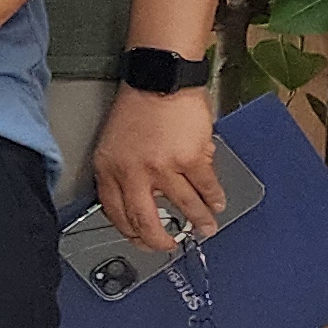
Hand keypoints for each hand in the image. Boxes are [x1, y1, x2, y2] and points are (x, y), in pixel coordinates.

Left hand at [90, 87, 225, 252]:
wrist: (159, 81)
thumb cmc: (137, 109)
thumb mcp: (113, 145)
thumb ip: (122, 175)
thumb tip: (139, 203)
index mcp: (109, 170)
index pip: (115, 213)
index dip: (131, 232)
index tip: (142, 240)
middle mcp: (134, 173)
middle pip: (146, 222)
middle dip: (160, 241)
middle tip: (170, 246)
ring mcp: (164, 168)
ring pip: (184, 207)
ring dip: (198, 221)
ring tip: (205, 228)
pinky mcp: (191, 159)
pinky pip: (206, 187)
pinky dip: (215, 198)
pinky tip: (218, 203)